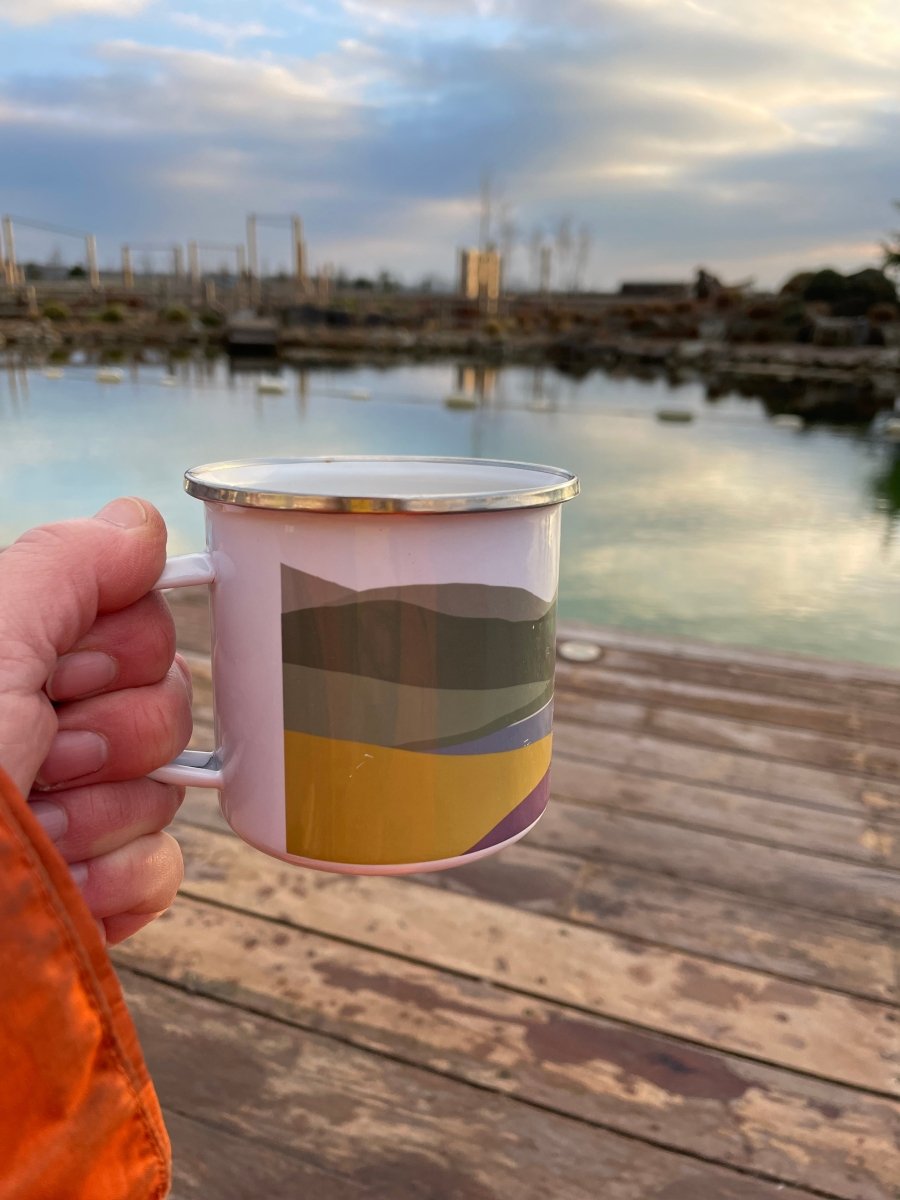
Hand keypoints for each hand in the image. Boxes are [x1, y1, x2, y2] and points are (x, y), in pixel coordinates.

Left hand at [0, 498, 191, 943]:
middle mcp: (39, 727)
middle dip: (111, 737)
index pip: (137, 618)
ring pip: (165, 788)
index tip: (58, 677)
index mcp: (13, 659)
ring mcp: (67, 813)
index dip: (115, 650)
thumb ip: (63, 567)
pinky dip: (113, 883)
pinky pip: (161, 866)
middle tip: (43, 756)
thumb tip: (139, 524)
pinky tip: (57, 885)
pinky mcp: (84, 889)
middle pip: (167, 700)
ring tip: (30, 833)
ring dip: (100, 819)